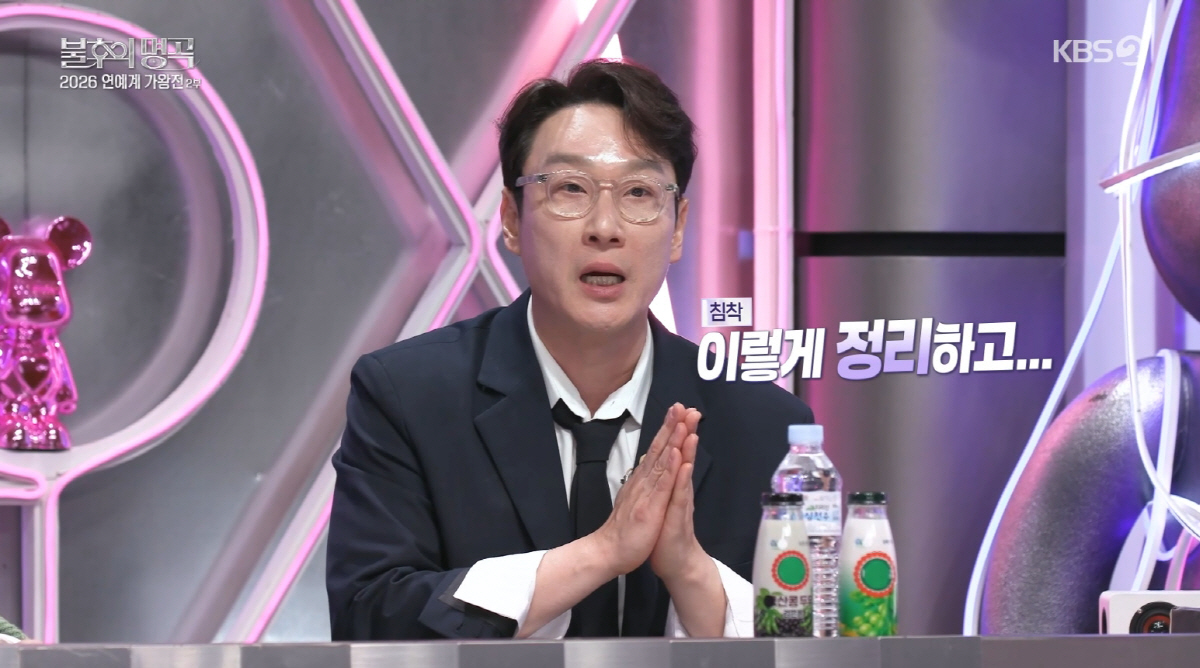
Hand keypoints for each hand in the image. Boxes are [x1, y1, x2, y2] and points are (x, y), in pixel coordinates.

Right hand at [590, 403, 687, 575]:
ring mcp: (645, 493)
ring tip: (682, 420)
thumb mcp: (635, 502)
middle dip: (671, 426)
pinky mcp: (648, 507)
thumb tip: (646, 466)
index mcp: (642, 482)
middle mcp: (642, 482)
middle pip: (658, 449)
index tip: (678, 412)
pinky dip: (669, 467)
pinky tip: (676, 452)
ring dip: (672, 439)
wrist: (607, 553)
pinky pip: (661, 484)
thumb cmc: (624, 531)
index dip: (667, 431)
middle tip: (681, 405)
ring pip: (660, 461)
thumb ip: (641, 483)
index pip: (656, 451)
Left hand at [649, 407, 708, 584]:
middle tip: (692, 410)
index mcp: (671, 484)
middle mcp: (678, 490)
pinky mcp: (678, 519)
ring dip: (687, 451)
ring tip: (691, 431)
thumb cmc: (665, 531)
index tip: (679, 408)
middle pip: (682, 456)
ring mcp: (680, 503)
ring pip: (683, 472)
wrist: (674, 562)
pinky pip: (681, 496)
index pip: (674, 451)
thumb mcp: (662, 501)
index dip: (677, 430)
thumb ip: (666, 479)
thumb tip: (664, 459)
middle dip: (686, 432)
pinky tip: (685, 466)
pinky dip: (682, 480)